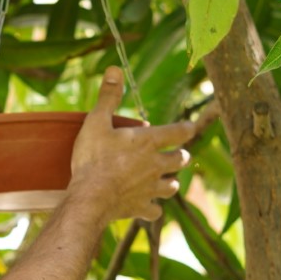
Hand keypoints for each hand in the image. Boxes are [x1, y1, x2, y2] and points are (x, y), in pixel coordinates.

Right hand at [69, 68, 193, 222]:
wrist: (90, 197)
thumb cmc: (93, 158)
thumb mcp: (96, 122)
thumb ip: (108, 97)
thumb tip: (115, 68)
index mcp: (148, 142)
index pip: (178, 132)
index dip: (186, 128)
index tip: (190, 126)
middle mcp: (155, 165)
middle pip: (180, 160)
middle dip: (180, 156)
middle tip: (178, 155)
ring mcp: (150, 189)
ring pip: (172, 187)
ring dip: (171, 183)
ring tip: (167, 181)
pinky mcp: (141, 208)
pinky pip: (154, 211)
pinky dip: (153, 209)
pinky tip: (148, 207)